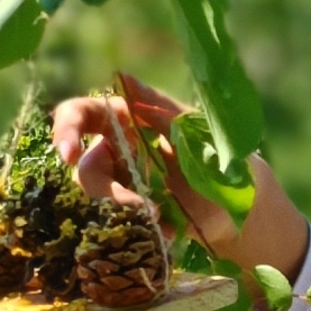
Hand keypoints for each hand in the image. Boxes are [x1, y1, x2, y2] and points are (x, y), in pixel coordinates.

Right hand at [54, 71, 309, 279]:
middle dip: (100, 186)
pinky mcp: (131, 218)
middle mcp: (120, 153)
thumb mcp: (194, 129)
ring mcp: (124, 187)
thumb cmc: (222, 158)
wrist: (244, 210)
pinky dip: (137, 228)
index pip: (83, 114)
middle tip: (136, 203)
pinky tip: (167, 232)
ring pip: (97, 197)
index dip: (66, 129)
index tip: (68, 153)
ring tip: (160, 217)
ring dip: (122, 208)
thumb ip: (158, 106)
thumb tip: (123, 77)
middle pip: (84, 164)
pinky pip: (116, 224)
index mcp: (129, 121)